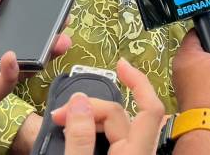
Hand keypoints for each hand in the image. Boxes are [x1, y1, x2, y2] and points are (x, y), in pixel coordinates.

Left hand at [0, 0, 72, 121]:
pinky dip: (13, 71)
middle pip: (25, 44)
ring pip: (22, 66)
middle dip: (47, 36)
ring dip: (41, 55)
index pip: (15, 22)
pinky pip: (4, 84)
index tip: (54, 7)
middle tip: (65, 27)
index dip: (35, 16)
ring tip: (56, 42)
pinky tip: (13, 55)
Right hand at [51, 59, 165, 154]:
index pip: (150, 109)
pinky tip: (77, 134)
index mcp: (135, 154)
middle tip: (60, 115)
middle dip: (91, 106)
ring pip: (116, 128)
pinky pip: (113, 141)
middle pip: (122, 116)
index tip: (121, 64)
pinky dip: (95, 132)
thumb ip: (79, 139)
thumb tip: (80, 103)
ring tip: (64, 123)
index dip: (138, 81)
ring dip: (91, 119)